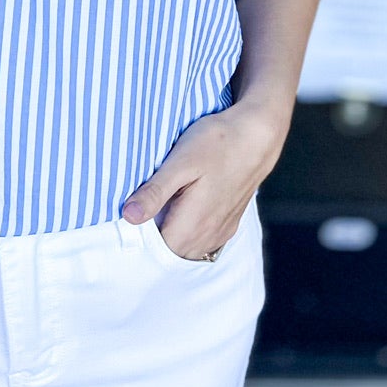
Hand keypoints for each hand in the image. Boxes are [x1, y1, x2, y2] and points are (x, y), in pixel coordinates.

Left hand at [120, 95, 291, 258]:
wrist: (257, 135)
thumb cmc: (217, 142)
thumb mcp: (180, 162)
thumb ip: (155, 192)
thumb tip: (128, 216)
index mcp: (191, 226)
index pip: (154, 250)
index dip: (138, 235)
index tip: (131, 213)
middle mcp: (207, 236)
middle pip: (170, 251)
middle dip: (153, 236)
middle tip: (143, 205)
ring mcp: (221, 232)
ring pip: (186, 248)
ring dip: (171, 234)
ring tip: (162, 205)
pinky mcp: (229, 224)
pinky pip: (202, 241)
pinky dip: (188, 232)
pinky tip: (183, 208)